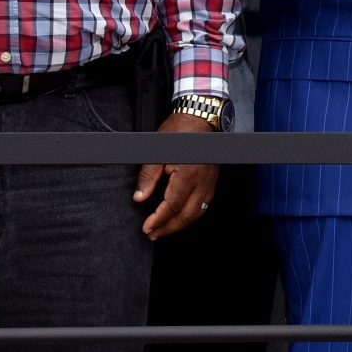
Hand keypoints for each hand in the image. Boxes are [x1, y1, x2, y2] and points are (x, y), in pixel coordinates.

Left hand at [135, 112, 219, 240]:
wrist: (200, 117)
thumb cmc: (179, 130)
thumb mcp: (156, 151)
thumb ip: (148, 176)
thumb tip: (140, 197)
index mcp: (187, 174)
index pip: (172, 206)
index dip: (158, 220)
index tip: (147, 228)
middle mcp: (202, 181)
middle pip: (187, 215)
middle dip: (170, 228)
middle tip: (154, 234)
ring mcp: (210, 181)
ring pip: (198, 212)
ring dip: (182, 223)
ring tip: (166, 229)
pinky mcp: (212, 179)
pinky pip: (205, 203)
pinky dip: (193, 214)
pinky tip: (183, 216)